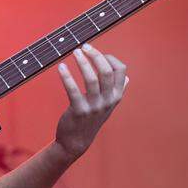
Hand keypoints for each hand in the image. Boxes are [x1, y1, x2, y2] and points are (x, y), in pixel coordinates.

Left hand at [53, 43, 128, 160]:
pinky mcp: (79, 111)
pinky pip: (73, 90)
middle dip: (96, 55)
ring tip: (74, 52)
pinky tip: (61, 67)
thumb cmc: (91, 119)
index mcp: (116, 96)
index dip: (109, 57)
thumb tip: (126, 78)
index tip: (95, 52)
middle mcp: (108, 100)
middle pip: (107, 72)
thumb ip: (117, 91)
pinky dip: (67, 76)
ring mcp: (95, 106)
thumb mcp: (108, 106)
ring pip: (91, 79)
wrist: (77, 141)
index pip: (120, 70)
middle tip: (84, 46)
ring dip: (82, 62)